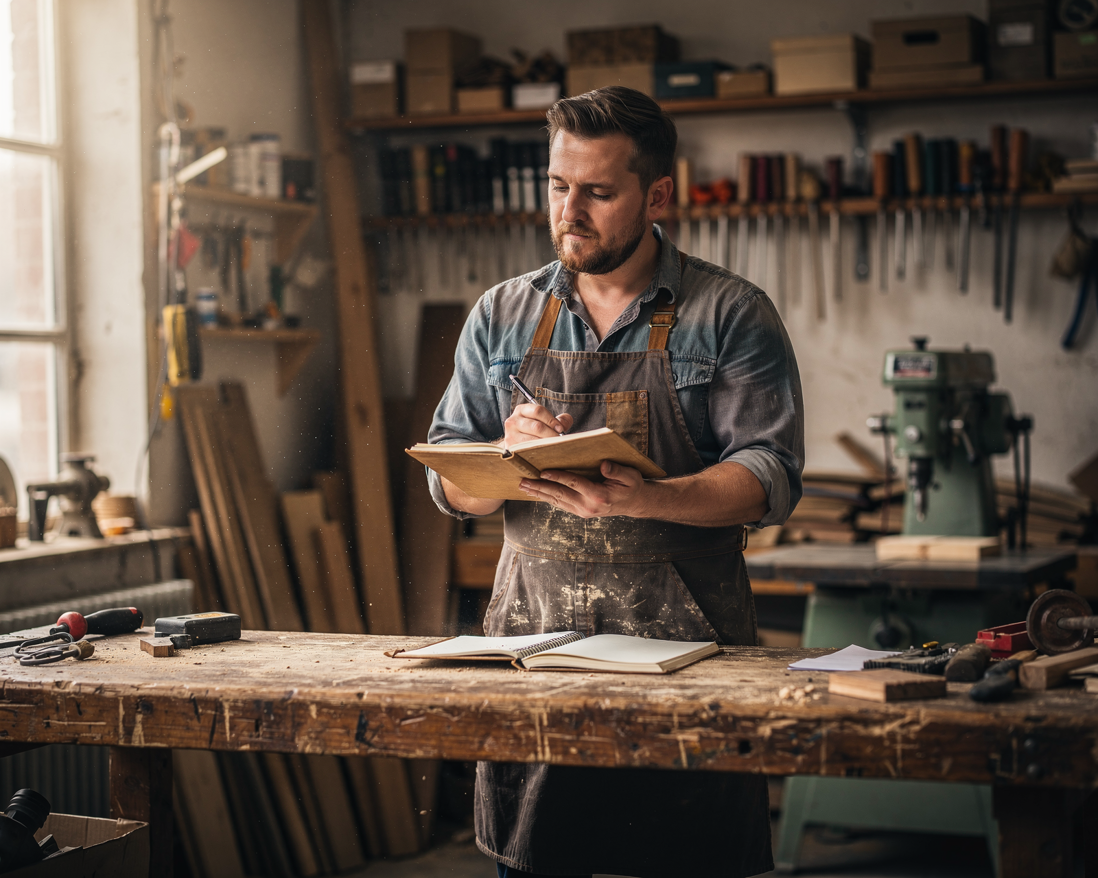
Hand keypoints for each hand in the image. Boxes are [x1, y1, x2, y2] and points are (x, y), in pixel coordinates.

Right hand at [503, 404, 573, 445]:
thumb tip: (567, 420)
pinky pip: (528, 451)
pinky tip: (546, 453)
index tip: (561, 429)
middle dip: (551, 434)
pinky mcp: (511, 448)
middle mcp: (513, 421)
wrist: (517, 444)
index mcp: (522, 410)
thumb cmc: (533, 431)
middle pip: (536, 426)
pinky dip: (539, 452)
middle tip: (560, 440)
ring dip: (546, 444)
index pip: (538, 411)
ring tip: (554, 447)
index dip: (552, 420)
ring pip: (533, 440)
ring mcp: (510, 435)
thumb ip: (558, 420)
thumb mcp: (543, 422)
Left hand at [519, 460, 645, 518]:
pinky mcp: (580, 512)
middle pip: (559, 494)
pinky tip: (537, 493)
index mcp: (599, 496)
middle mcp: (588, 506)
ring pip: (557, 501)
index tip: (543, 471)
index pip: (574, 484)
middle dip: (540, 487)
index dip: (558, 477)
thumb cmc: (632, 486)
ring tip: (524, 487)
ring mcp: (583, 511)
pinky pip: (560, 504)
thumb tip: (604, 465)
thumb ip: (617, 471)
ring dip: (539, 493)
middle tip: (523, 481)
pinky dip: (547, 498)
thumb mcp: (630, 476)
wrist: (634, 503)